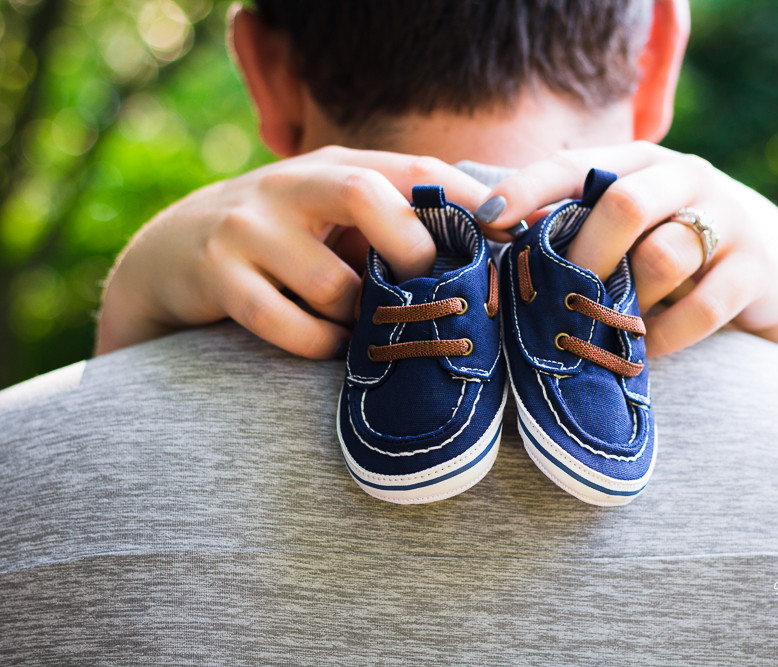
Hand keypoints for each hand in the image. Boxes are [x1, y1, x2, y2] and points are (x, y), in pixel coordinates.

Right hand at [97, 147, 490, 358]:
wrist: (170, 254)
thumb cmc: (282, 240)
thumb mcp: (333, 215)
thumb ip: (392, 223)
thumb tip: (487, 251)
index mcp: (332, 167)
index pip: (413, 169)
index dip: (468, 197)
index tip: (517, 229)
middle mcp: (289, 185)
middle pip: (369, 197)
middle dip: (414, 249)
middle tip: (432, 289)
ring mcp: (249, 228)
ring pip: (335, 285)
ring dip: (362, 319)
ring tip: (363, 327)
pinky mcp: (218, 277)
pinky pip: (292, 327)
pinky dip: (322, 345)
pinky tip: (329, 344)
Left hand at [477, 141, 777, 365]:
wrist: (765, 264)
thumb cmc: (666, 241)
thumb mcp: (625, 223)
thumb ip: (573, 221)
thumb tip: (493, 238)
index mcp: (641, 160)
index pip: (575, 164)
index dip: (528, 189)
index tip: (487, 220)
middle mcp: (686, 176)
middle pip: (625, 204)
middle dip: (584, 255)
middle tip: (560, 295)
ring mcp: (728, 220)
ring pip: (663, 258)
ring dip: (627, 300)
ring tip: (608, 324)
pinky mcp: (755, 269)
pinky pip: (701, 309)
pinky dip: (663, 336)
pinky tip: (643, 349)